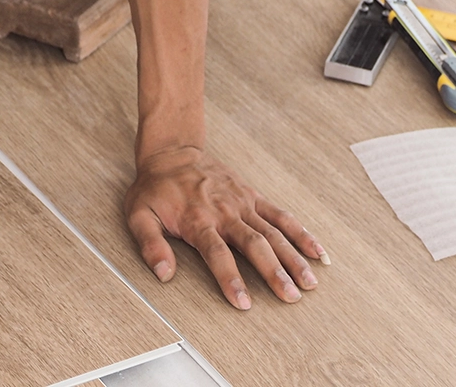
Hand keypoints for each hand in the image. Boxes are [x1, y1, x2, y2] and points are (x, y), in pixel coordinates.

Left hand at [124, 146, 327, 309]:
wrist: (173, 152)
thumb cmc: (155, 188)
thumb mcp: (139, 214)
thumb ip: (150, 245)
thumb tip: (164, 274)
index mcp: (198, 220)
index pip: (218, 254)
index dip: (231, 278)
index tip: (243, 302)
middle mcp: (225, 212)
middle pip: (254, 245)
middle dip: (274, 272)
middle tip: (290, 297)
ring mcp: (243, 203)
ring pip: (274, 232)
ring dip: (293, 258)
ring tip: (309, 283)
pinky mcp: (253, 197)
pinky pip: (281, 215)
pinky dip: (301, 233)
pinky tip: (316, 252)